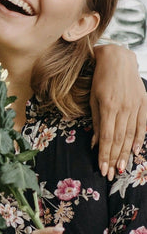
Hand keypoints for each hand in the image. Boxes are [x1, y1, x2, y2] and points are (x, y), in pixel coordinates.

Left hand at [92, 44, 146, 179]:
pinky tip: (136, 151)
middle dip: (114, 159)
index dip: (104, 155)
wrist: (118, 59)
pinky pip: (143, 124)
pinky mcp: (144, 103)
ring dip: (126, 153)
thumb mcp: (92, 99)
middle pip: (119, 139)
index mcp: (108, 107)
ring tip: (122, 168)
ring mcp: (136, 106)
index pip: (106, 137)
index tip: (102, 168)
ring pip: (131, 135)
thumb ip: (96, 121)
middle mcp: (124, 109)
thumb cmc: (100, 79)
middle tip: (111, 175)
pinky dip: (140, 139)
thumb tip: (94, 142)